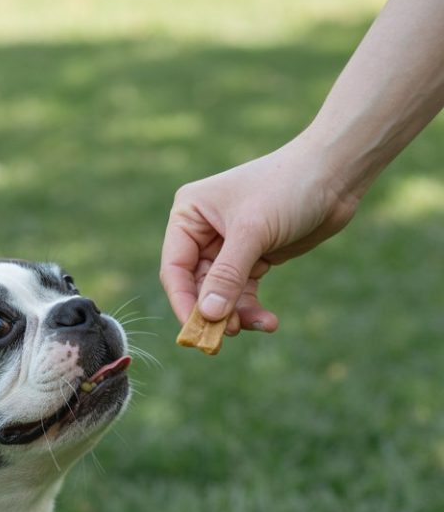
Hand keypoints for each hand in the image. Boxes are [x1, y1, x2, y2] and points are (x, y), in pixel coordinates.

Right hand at [159, 137, 359, 332]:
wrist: (336, 174)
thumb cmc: (288, 188)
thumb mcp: (252, 232)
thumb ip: (227, 276)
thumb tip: (207, 316)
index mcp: (190, 215)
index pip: (175, 268)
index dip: (183, 302)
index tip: (195, 330)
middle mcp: (203, 231)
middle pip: (197, 286)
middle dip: (214, 312)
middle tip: (229, 336)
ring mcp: (228, 247)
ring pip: (222, 295)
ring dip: (238, 314)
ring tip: (259, 325)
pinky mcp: (253, 257)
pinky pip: (244, 293)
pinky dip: (253, 309)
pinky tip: (269, 321)